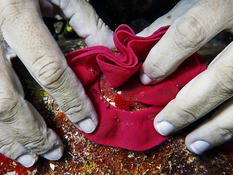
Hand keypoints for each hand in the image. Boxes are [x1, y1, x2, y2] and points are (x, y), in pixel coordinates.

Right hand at [0, 0, 112, 166]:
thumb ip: (85, 20)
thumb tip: (109, 48)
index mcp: (15, 14)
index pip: (50, 70)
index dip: (71, 101)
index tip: (88, 123)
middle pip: (6, 99)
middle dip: (33, 133)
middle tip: (54, 152)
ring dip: (8, 138)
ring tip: (29, 157)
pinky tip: (6, 137)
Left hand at [139, 0, 232, 154]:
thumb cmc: (226, 0)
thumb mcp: (199, 2)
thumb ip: (169, 25)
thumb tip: (137, 47)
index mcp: (227, 3)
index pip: (191, 33)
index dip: (164, 59)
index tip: (146, 78)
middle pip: (225, 78)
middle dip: (189, 107)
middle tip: (163, 126)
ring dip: (218, 127)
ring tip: (193, 144)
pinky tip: (220, 134)